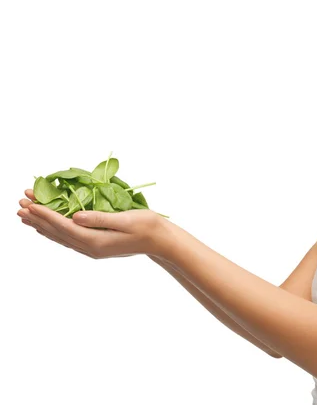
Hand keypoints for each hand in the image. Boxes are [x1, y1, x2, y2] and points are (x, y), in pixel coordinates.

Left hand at [17, 189, 163, 259]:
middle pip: (58, 232)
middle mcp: (90, 247)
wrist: (161, 241)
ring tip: (26, 215)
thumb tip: (75, 216)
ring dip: (43, 225)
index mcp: (96, 241)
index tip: (30, 204)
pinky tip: (48, 227)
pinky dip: (55, 230)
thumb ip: (99, 218)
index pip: (64, 226)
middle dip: (38, 219)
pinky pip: (69, 238)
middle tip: (20, 205)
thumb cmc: (147, 226)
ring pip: (61, 236)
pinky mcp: (96, 246)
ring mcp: (92, 249)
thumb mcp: (125, 219)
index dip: (45, 215)